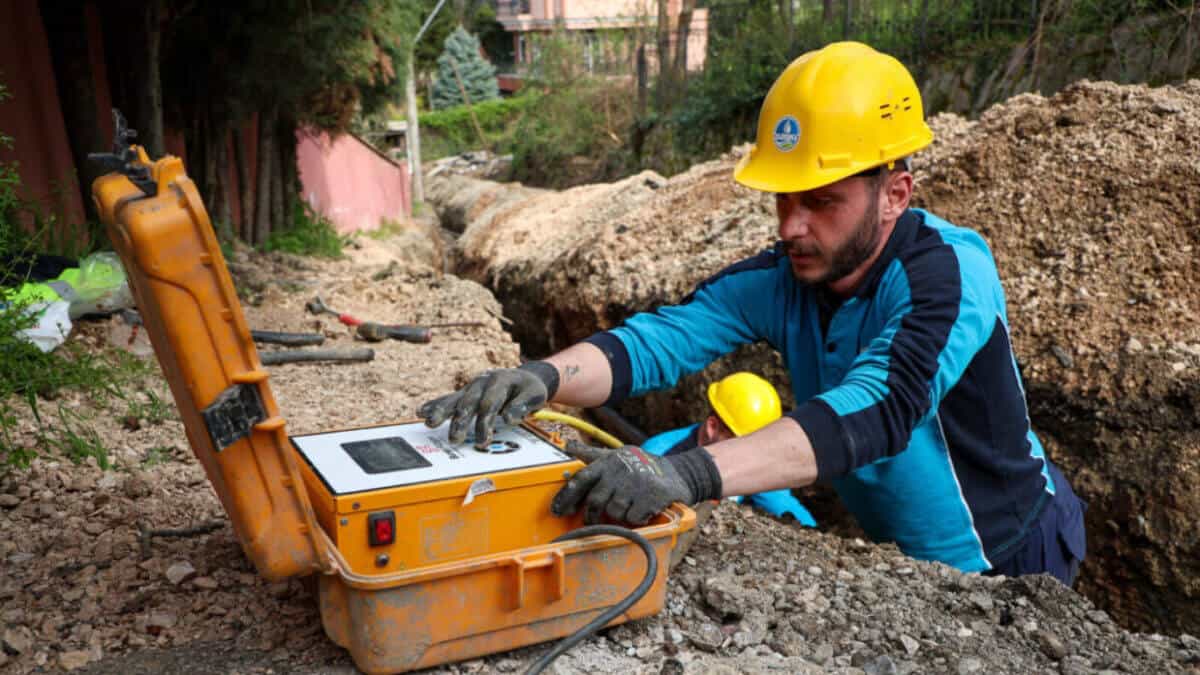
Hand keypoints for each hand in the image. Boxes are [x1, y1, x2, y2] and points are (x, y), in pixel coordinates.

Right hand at [419, 362, 558, 445]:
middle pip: (469, 402)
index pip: (490, 404)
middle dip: (461, 421)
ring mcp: (472, 387)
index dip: (486, 422)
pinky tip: (422, 412)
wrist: (524, 376)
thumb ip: (523, 405)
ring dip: (442, 411)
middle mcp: (483, 382)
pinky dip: (435, 405)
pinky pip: (449, 398)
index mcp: (500, 381)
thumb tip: (509, 418)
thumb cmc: (529, 389)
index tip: (484, 441)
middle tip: (455, 438)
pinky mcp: (465, 393)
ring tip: (430, 423)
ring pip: (455, 399)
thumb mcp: (535, 395)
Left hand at [551, 446, 721, 524]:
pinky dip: (636, 518)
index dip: (566, 496)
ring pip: (613, 512)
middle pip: (595, 501)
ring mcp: (636, 483)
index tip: (557, 511)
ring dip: (619, 515)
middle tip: (593, 520)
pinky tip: (643, 509)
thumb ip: (592, 455)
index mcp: (609, 461)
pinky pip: (633, 518)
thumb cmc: (642, 465)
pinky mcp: (651, 496)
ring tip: (629, 505)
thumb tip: (568, 445)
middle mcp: (620, 470)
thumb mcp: (617, 455)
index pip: (581, 479)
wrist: (679, 472)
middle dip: (592, 514)